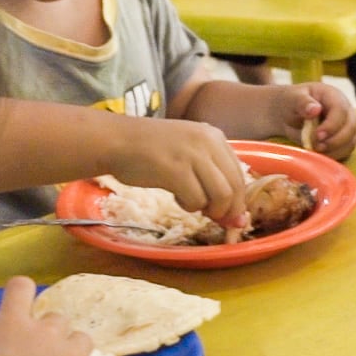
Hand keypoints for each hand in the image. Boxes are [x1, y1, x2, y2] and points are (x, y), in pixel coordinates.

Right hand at [105, 116, 246, 222]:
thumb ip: (211, 176)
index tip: (230, 215)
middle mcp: (208, 142)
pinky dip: (189, 206)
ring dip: (209, 208)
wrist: (116, 141)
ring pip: (221, 195)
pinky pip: (197, 199)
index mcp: (215, 136)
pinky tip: (176, 198)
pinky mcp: (176, 170)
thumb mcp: (188, 152)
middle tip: (214, 218)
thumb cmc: (151, 150)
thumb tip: (236, 216)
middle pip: (234, 187)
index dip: (238, 200)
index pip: (240, 174)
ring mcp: (192, 155)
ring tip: (190, 203)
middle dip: (228, 210)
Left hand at [274, 83, 355, 159]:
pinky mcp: (344, 140)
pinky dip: (333, 155)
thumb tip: (315, 109)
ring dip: (334, 150)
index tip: (317, 135)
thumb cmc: (292, 102)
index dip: (331, 125)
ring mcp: (346, 126)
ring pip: (350, 141)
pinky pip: (345, 151)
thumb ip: (302, 102)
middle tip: (316, 146)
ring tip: (316, 150)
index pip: (341, 110)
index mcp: (334, 96)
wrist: (289, 114)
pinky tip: (319, 154)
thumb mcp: (292, 98)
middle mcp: (345, 111)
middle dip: (334, 141)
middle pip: (350, 128)